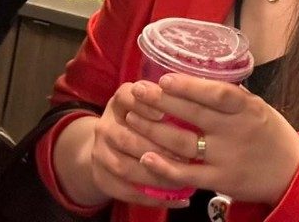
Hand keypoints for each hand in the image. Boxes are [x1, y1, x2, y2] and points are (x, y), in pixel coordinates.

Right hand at [54, 83, 192, 209]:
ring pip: (125, 168)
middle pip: (126, 138)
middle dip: (157, 149)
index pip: (125, 97)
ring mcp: (100, 153)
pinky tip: (177, 200)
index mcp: (119, 102)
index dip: (144, 105)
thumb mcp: (148, 105)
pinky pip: (126, 192)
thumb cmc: (141, 121)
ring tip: (182, 180)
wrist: (108, 146)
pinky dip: (152, 198)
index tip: (164, 113)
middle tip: (186, 156)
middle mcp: (105, 125)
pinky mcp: (102, 178)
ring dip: (156, 176)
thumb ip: (167, 103)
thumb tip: (198, 104)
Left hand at [127, 74, 298, 204]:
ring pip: (184, 143)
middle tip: (137, 91)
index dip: (189, 86)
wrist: (289, 173)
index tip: (164, 78)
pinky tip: (145, 157)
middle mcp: (235, 131)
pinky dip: (165, 167)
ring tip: (132, 118)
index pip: (216, 94)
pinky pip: (187, 174)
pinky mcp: (220, 180)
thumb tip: (199, 76)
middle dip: (161, 102)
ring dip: (154, 130)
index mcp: (246, 108)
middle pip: (193, 115)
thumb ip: (232, 96)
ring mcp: (226, 157)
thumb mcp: (257, 107)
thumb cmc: (271, 134)